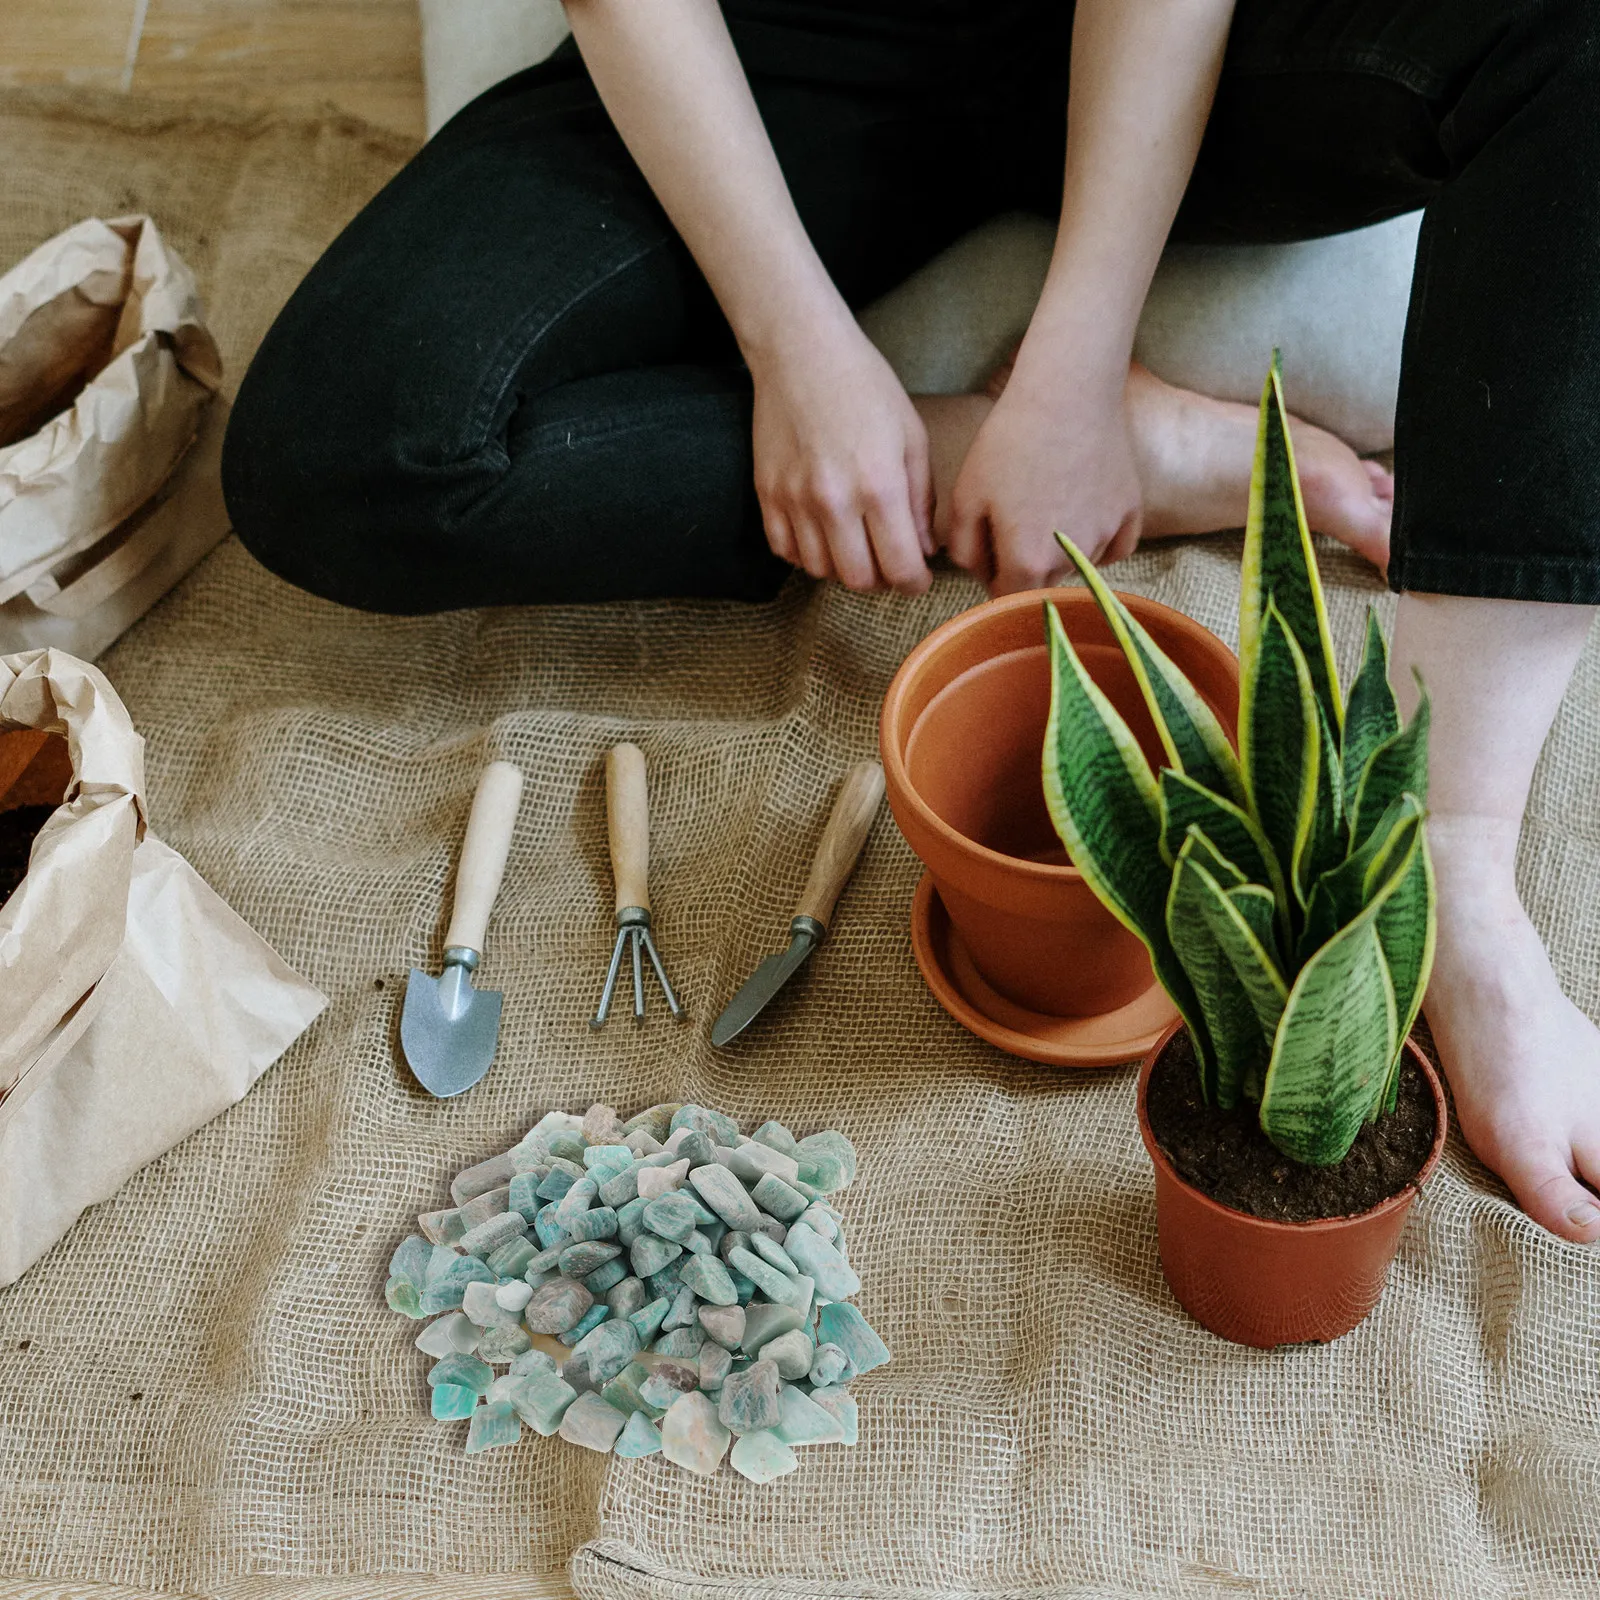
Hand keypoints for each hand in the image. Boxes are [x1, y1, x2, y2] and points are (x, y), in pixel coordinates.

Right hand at [749, 322, 933, 594]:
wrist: (801, 351)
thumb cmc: (865, 387)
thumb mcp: (912, 437)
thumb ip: (921, 500)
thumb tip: (923, 550)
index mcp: (880, 485)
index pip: (900, 567)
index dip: (914, 583)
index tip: (917, 577)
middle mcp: (834, 500)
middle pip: (858, 579)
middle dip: (880, 580)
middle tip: (888, 563)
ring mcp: (794, 500)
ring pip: (820, 570)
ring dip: (842, 568)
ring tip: (856, 545)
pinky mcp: (767, 494)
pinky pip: (785, 550)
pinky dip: (806, 554)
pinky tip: (823, 534)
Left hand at [946, 369, 1141, 594]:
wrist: (1066, 394)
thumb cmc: (1009, 442)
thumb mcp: (965, 497)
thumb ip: (965, 550)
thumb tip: (980, 575)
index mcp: (1027, 561)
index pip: (1006, 597)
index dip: (993, 577)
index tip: (990, 554)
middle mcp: (1071, 560)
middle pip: (1043, 586)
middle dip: (1026, 569)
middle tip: (1016, 524)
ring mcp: (1106, 538)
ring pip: (1077, 566)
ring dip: (1061, 552)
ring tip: (1049, 503)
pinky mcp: (1131, 515)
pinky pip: (1114, 549)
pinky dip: (1098, 541)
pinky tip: (1083, 513)